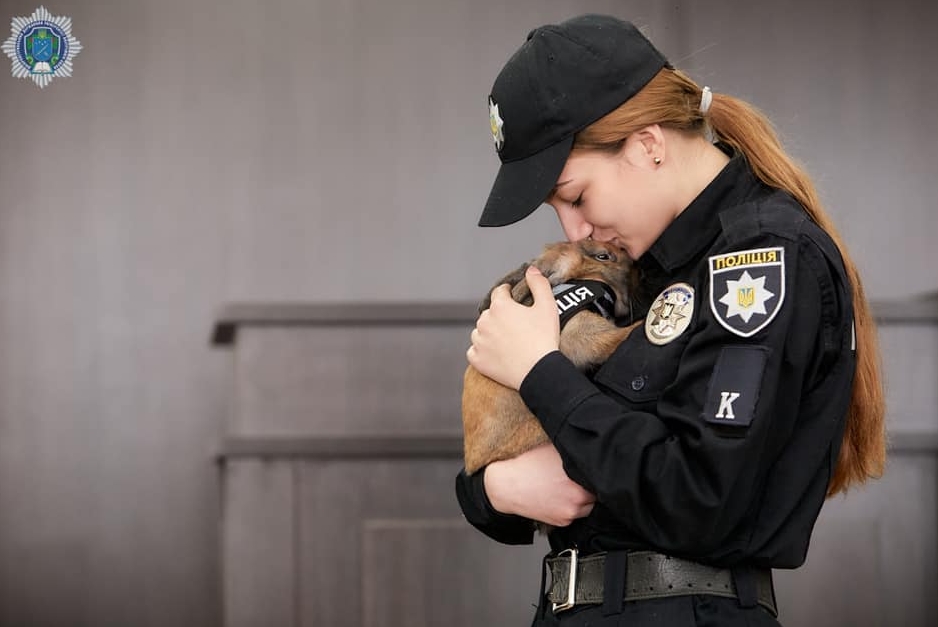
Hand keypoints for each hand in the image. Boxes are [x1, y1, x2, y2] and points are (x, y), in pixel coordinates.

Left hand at [467, 266, 559, 389]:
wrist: (539, 371)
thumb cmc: (544, 339)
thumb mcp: (548, 306)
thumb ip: (539, 284)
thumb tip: (531, 270)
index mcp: (500, 306)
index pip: (499, 293)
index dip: (508, 294)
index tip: (513, 299)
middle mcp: (484, 321)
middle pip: (490, 313)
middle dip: (500, 316)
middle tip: (515, 325)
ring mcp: (479, 341)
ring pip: (480, 332)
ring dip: (489, 333)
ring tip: (505, 340)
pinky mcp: (477, 359)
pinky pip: (474, 351)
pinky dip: (482, 351)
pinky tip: (495, 353)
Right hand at [483, 443, 594, 526]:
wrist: (506, 486)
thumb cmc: (527, 466)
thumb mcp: (554, 449)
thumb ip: (574, 452)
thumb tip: (590, 447)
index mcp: (578, 478)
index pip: (603, 477)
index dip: (598, 472)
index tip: (594, 468)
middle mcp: (578, 498)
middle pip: (598, 494)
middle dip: (592, 486)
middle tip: (581, 478)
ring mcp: (570, 512)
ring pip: (589, 506)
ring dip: (585, 499)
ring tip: (571, 487)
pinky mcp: (562, 522)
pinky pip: (576, 515)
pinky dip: (573, 507)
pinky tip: (561, 496)